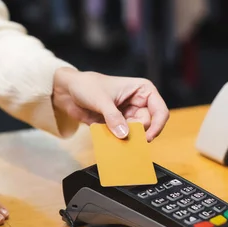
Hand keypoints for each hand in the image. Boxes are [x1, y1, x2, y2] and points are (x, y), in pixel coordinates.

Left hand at [52, 67, 168, 140]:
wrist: (68, 91)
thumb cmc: (86, 86)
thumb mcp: (101, 100)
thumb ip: (113, 118)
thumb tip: (125, 135)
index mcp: (142, 90)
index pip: (160, 110)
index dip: (156, 125)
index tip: (146, 137)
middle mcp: (138, 103)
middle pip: (148, 124)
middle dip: (136, 132)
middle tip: (122, 136)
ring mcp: (128, 115)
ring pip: (135, 133)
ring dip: (125, 138)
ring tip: (111, 136)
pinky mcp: (117, 124)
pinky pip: (122, 137)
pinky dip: (116, 141)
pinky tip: (108, 140)